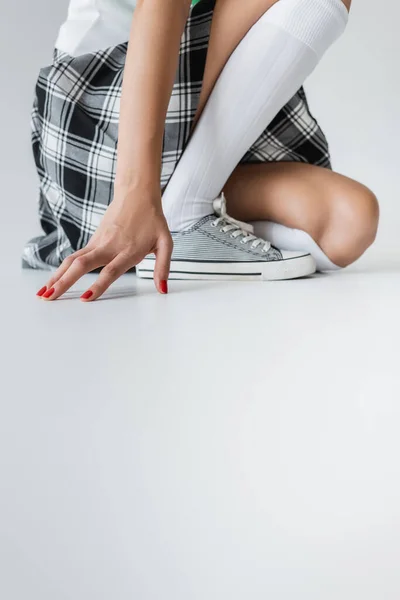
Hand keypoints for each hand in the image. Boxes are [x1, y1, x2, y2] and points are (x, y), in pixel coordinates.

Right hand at [37, 186, 172, 300]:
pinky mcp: (92, 241)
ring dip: (56, 277)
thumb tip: (162, 289)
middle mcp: (109, 247)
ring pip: (72, 261)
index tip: (85, 298)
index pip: (111, 270)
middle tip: (51, 297)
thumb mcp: (165, 243)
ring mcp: (98, 243)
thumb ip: (163, 267)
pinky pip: (74, 257)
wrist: (137, 194)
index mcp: (128, 249)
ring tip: (43, 293)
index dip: (98, 285)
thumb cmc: (152, 220)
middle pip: (82, 265)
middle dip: (65, 282)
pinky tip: (52, 281)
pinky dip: (61, 270)